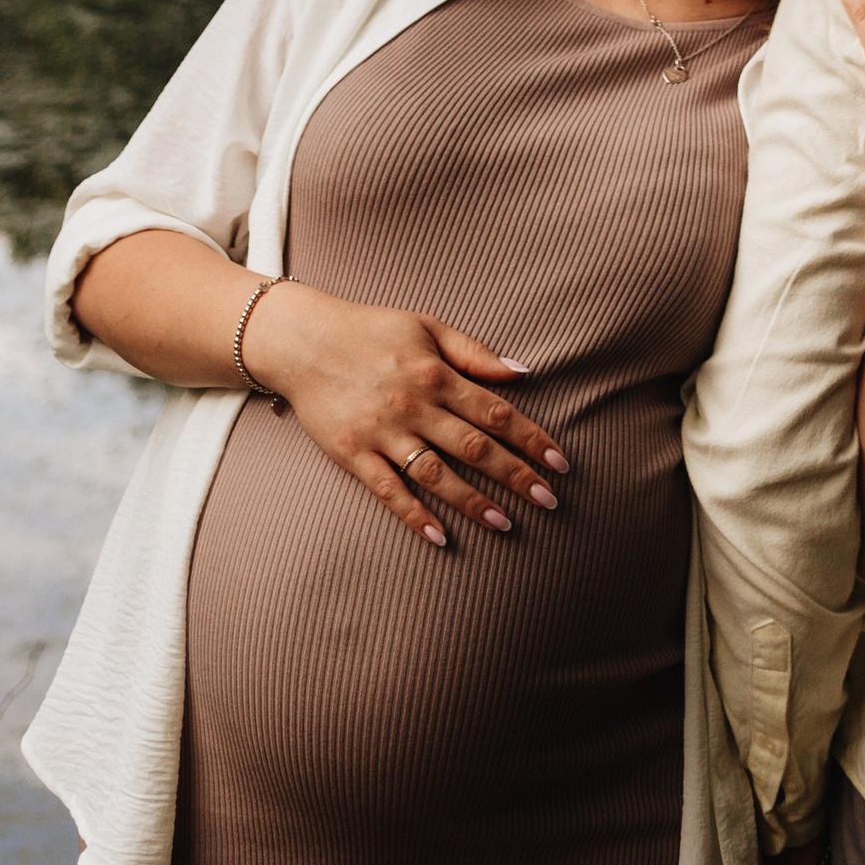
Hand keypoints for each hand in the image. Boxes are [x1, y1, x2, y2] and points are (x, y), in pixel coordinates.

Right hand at [242, 279, 569, 547]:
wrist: (304, 341)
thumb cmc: (371, 331)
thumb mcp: (427, 327)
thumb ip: (474, 353)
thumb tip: (521, 373)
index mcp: (436, 373)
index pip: (495, 411)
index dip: (531, 437)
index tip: (560, 461)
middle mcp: (414, 405)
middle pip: (474, 446)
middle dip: (515, 475)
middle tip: (549, 500)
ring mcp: (383, 432)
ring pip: (436, 474)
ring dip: (473, 502)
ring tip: (506, 524)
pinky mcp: (353, 454)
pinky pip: (388, 490)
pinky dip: (413, 515)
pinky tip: (439, 537)